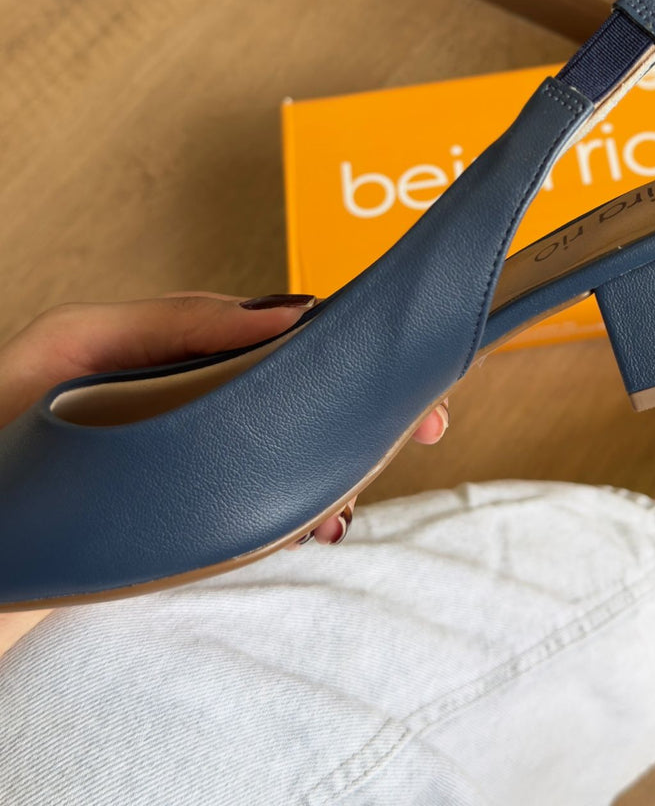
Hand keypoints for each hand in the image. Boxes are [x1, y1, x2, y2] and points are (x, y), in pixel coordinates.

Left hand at [0, 293, 450, 644]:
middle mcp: (209, 408)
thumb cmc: (8, 412)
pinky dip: (302, 519)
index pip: (291, 341)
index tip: (406, 369)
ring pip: (300, 462)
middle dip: (367, 420)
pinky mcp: (199, 519)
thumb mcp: (81, 342)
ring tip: (343, 505)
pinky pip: (270, 513)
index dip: (353, 350)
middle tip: (423, 431)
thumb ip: (180, 321)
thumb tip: (287, 315)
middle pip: (310, 404)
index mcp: (189, 356)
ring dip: (338, 476)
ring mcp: (208, 465)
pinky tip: (313, 530)